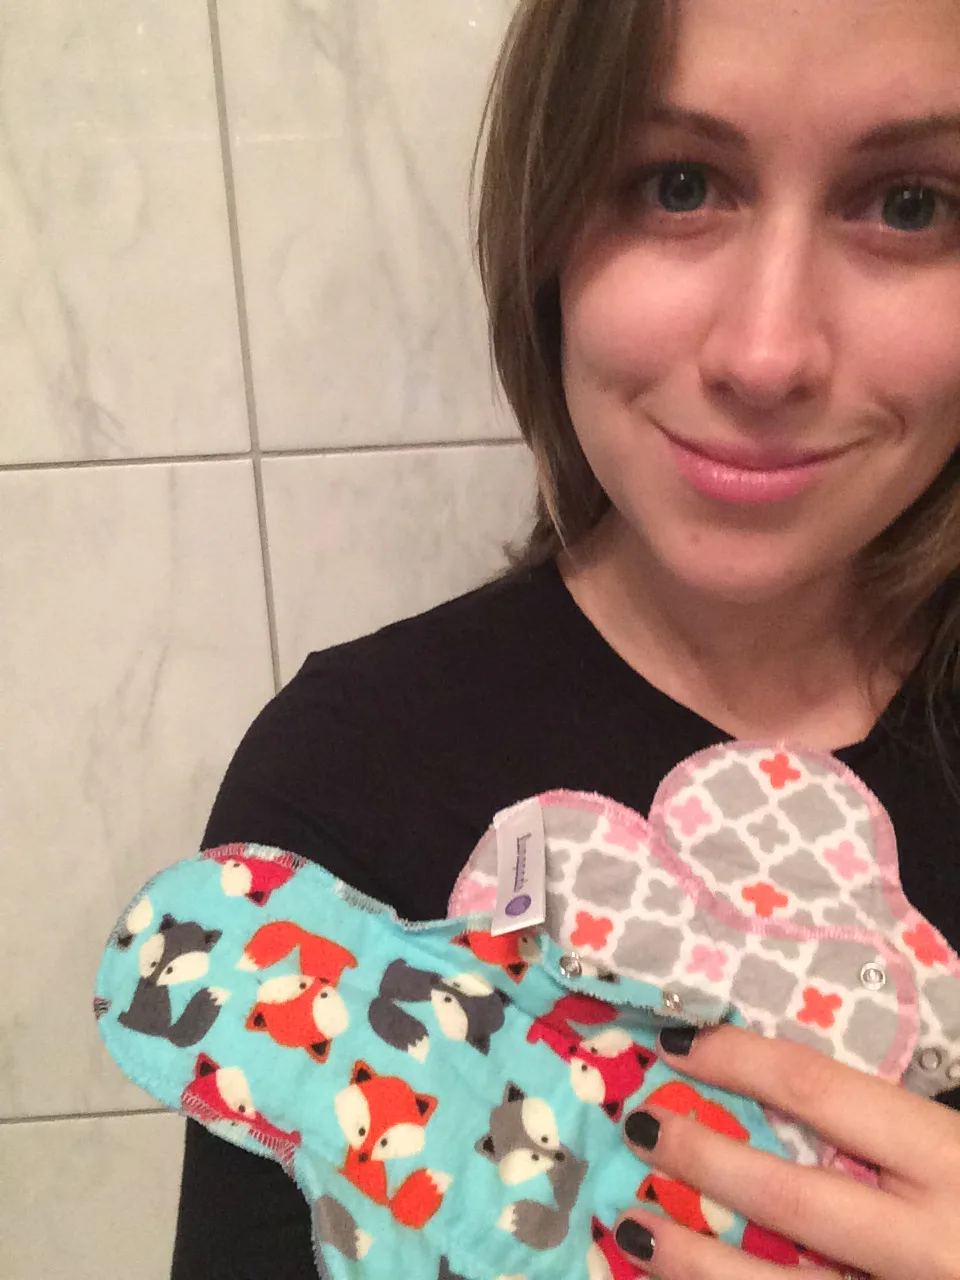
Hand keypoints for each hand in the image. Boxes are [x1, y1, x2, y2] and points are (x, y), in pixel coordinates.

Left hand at [614, 1024, 959, 1278]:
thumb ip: (901, 1126)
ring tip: (633, 1229)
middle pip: (791, 1200)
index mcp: (954, 1164)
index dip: (738, 1060)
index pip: (823, 1091)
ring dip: (695, 1265)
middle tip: (638, 1127)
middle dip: (702, 1159)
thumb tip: (787, 1091)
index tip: (678, 1041)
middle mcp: (930, 1246)